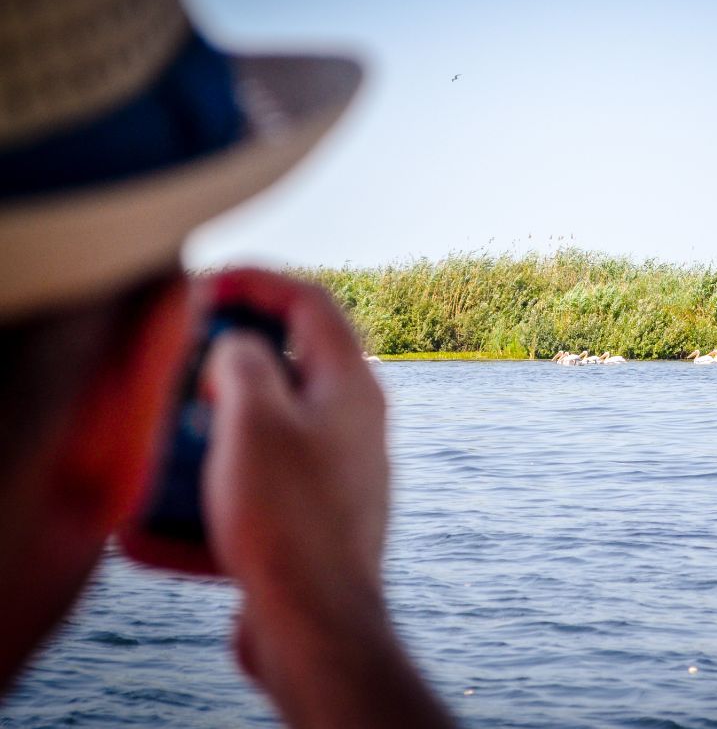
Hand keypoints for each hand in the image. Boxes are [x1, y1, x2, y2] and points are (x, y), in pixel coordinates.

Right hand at [201, 269, 451, 727]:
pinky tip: (175, 514)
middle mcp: (354, 421)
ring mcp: (338, 470)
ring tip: (174, 442)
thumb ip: (244, 360)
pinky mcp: (315, 516)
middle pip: (289, 362)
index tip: (206, 282)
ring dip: (217, 426)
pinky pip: (262, 482)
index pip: (311, 301)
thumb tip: (239, 347)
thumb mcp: (253, 420)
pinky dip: (221, 485)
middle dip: (229, 360)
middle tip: (183, 369)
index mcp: (351, 384)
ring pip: (270, 425)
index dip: (257, 280)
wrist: (317, 625)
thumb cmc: (290, 518)